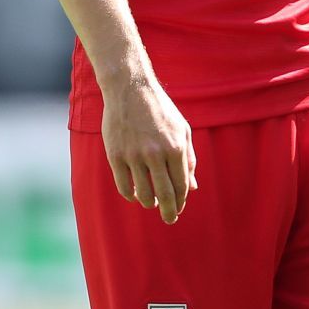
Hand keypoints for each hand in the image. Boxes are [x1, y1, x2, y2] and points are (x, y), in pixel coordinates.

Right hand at [100, 75, 196, 224]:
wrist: (130, 89)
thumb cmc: (160, 110)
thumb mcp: (182, 129)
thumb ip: (188, 158)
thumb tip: (192, 187)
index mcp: (175, 147)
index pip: (181, 185)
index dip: (181, 201)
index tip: (180, 208)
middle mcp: (155, 153)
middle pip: (165, 195)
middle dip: (169, 212)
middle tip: (170, 219)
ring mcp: (134, 155)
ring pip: (143, 194)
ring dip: (149, 203)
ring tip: (152, 203)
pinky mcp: (115, 155)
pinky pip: (124, 186)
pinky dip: (130, 195)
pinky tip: (135, 194)